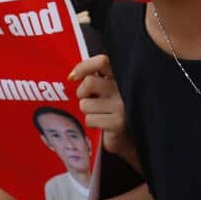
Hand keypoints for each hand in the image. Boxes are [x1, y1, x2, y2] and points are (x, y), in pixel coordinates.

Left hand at [70, 55, 138, 171]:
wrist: (129, 138)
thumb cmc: (112, 109)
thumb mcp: (105, 89)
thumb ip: (93, 77)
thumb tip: (72, 76)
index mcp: (122, 75)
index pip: (102, 61)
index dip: (84, 66)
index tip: (73, 77)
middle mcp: (125, 88)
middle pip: (90, 82)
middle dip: (82, 93)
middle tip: (87, 99)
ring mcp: (123, 106)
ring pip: (86, 104)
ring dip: (87, 111)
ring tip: (99, 113)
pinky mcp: (119, 123)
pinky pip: (90, 119)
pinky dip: (91, 122)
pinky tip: (102, 124)